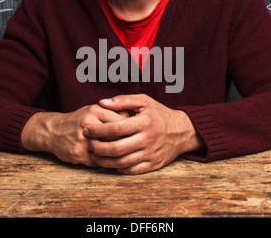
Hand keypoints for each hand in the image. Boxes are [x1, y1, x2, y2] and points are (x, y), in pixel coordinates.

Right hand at [21, 105, 126, 167]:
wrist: (52, 131)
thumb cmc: (78, 121)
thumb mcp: (93, 110)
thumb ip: (111, 113)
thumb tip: (133, 119)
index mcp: (94, 111)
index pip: (120, 121)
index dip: (129, 129)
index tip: (134, 134)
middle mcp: (88, 124)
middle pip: (115, 137)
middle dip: (124, 143)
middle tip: (131, 146)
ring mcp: (82, 140)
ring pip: (107, 151)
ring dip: (115, 154)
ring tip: (121, 154)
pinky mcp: (78, 154)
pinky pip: (98, 161)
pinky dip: (104, 162)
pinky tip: (107, 159)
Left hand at [84, 94, 204, 173]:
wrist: (183, 131)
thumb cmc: (160, 114)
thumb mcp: (144, 102)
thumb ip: (123, 100)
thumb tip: (102, 102)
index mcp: (144, 122)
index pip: (116, 128)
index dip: (98, 130)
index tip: (87, 128)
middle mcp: (148, 139)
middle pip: (117, 148)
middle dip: (98, 147)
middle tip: (89, 143)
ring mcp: (151, 153)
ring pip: (122, 162)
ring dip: (105, 161)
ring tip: (95, 154)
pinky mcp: (154, 164)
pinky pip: (132, 170)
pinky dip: (118, 168)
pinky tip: (110, 162)